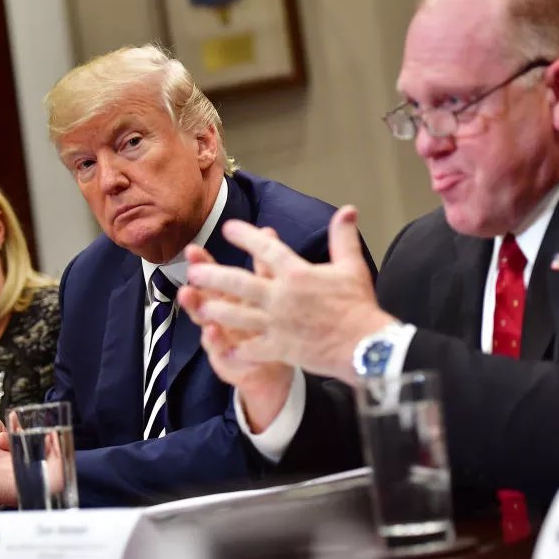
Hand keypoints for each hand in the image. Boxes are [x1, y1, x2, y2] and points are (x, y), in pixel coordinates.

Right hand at [179, 231, 295, 431]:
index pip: (213, 276)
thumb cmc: (268, 327)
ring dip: (198, 311)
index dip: (203, 263)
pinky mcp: (229, 362)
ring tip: (189, 297)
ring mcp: (221, 340)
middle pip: (203, 298)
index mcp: (231, 299)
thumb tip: (267, 231)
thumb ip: (265, 267)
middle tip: (188, 272)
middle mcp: (221, 317)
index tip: (193, 248)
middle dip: (195, 285)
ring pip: (206, 323)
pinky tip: (213, 332)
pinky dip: (217, 343)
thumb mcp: (269, 295)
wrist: (274, 371)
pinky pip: (222, 353)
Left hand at [182, 206, 393, 385]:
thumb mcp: (352, 266)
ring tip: (200, 306)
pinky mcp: (280, 348)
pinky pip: (253, 348)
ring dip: (217, 310)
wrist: (365, 345)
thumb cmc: (358, 305)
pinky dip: (238, 348)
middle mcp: (282, 296)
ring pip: (238, 316)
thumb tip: (348, 210)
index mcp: (297, 273)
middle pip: (239, 283)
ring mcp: (278, 324)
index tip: (228, 228)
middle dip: (213, 276)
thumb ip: (343, 237)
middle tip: (193, 272)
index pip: (266, 249)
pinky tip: (225, 346)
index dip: (245, 236)